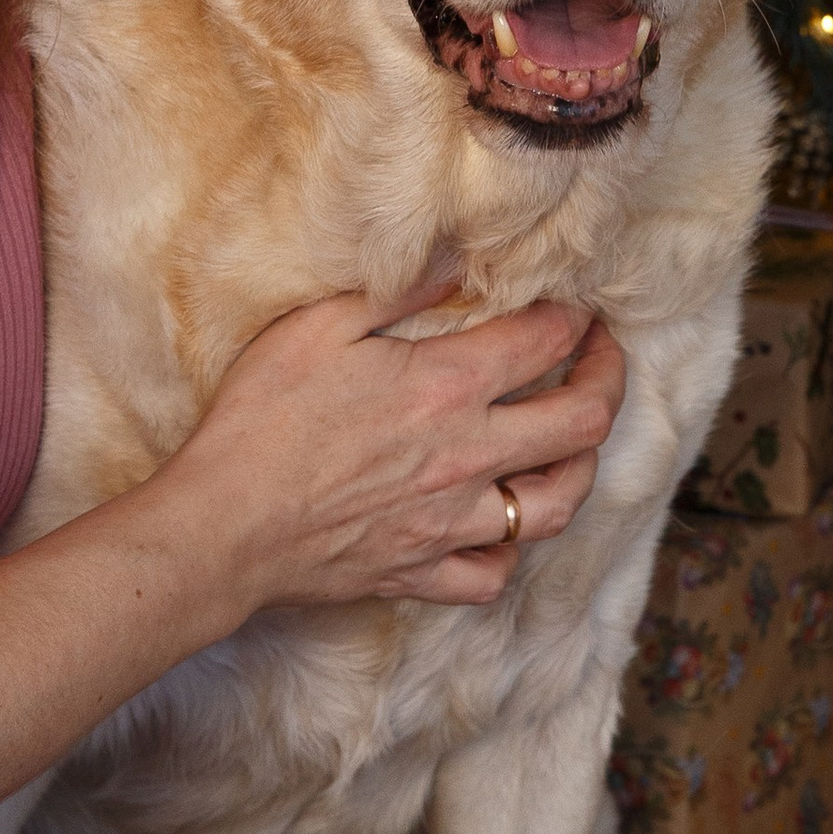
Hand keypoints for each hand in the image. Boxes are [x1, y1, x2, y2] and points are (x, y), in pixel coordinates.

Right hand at [149, 293, 627, 626]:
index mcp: (445, 387)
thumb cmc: (260, 419)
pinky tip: (500, 525)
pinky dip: (510, 551)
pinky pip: (495, 574)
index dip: (574, 317)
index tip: (576, 307)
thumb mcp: (318, 324)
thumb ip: (398, 289)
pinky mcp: (423, 572)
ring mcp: (451, 522)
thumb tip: (457, 260)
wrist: (223, 526)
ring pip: (557, 505)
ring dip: (580, 467)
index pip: (545, 341)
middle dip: (610, 381)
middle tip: (604, 359)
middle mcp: (466, 457)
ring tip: (574, 443)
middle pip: (581, 424)